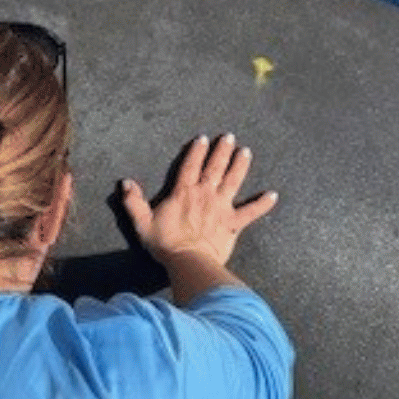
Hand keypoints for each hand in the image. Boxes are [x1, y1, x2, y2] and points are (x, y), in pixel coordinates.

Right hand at [120, 134, 277, 273]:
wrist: (188, 262)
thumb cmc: (165, 243)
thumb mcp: (142, 223)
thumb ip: (133, 202)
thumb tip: (125, 183)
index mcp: (183, 193)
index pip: (190, 166)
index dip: (196, 151)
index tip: (202, 138)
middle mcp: (205, 195)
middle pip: (215, 168)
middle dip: (221, 151)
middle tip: (229, 137)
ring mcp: (222, 208)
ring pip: (234, 181)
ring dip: (240, 165)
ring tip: (246, 152)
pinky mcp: (233, 223)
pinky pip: (251, 212)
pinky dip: (263, 204)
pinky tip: (273, 195)